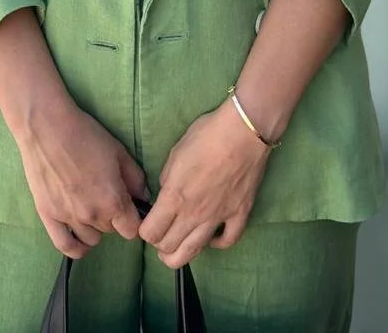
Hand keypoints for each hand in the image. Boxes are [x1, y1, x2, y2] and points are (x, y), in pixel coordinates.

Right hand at [14, 98, 147, 258]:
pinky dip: (76, 246)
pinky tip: (79, 234)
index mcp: (113, 200)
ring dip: (95, 227)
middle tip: (106, 195)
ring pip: (91, 240)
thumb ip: (135, 179)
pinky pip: (65, 246)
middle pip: (112, 232)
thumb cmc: (86, 135)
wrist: (47, 127)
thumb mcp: (119, 152)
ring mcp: (68, 218)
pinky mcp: (48, 216)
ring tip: (90, 206)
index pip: (132, 230)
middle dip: (113, 217)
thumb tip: (143, 197)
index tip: (129, 207)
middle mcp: (92, 215)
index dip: (133, 218)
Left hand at [139, 100, 272, 268]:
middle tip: (159, 237)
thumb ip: (167, 178)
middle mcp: (194, 214)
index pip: (151, 232)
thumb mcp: (175, 153)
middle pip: (169, 247)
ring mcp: (218, 217)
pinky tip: (211, 238)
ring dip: (180, 255)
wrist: (242, 132)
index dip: (145, 231)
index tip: (147, 224)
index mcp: (174, 197)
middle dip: (159, 246)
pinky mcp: (239, 215)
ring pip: (195, 251)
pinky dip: (217, 244)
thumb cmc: (206, 135)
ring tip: (175, 252)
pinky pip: (227, 241)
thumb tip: (167, 192)